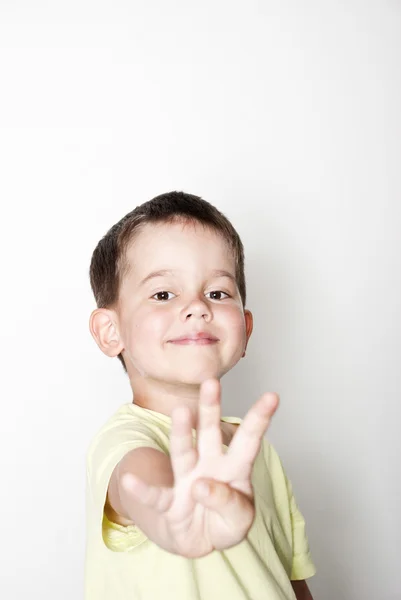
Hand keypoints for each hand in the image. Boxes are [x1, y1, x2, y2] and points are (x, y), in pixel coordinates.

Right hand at [121, 379, 278, 556]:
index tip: (272, 396)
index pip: (248, 440)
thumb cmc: (224, 522)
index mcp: (234, 468)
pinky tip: (130, 480)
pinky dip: (143, 489)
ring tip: (182, 412)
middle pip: (210, 433)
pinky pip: (156, 495)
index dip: (259, 419)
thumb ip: (227, 503)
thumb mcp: (239, 521)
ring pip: (183, 452)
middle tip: (211, 382)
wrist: (200, 542)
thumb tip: (200, 485)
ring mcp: (187, 480)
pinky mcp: (169, 502)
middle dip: (210, 408)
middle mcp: (209, 466)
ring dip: (182, 432)